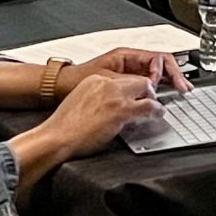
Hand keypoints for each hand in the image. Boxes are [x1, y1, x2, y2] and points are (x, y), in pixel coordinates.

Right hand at [44, 72, 160, 156]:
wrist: (57, 137)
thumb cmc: (64, 127)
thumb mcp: (79, 102)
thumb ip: (96, 99)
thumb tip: (108, 107)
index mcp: (94, 80)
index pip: (122, 78)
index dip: (131, 89)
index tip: (134, 96)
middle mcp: (106, 83)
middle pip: (136, 80)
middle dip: (146, 90)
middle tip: (150, 99)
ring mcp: (115, 96)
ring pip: (145, 88)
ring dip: (153, 99)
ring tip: (156, 108)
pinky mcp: (121, 110)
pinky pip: (148, 106)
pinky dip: (156, 110)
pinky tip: (158, 114)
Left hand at [76, 47, 190, 92]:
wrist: (58, 90)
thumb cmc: (75, 82)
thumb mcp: (106, 82)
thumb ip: (129, 84)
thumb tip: (149, 90)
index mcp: (125, 56)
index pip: (156, 57)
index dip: (164, 72)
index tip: (165, 86)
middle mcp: (128, 62)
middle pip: (160, 64)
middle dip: (175, 74)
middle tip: (184, 87)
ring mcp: (126, 73)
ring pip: (155, 74)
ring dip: (168, 81)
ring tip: (179, 90)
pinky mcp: (122, 85)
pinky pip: (145, 84)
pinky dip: (156, 89)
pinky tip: (160, 97)